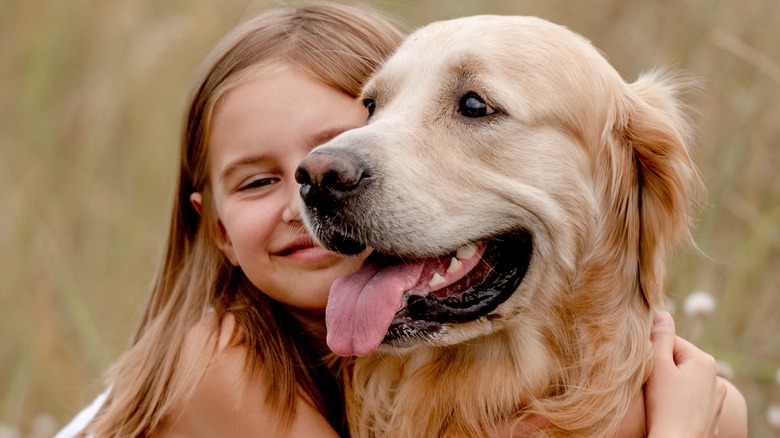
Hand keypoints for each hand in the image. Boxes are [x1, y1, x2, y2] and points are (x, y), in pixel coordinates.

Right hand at [645, 311, 726, 436]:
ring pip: (684, 380)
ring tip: (659, 399)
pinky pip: (691, 398)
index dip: (651, 352)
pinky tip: (670, 410)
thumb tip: (663, 313)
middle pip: (678, 361)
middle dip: (662, 369)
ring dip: (671, 384)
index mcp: (703, 359)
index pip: (670, 342)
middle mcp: (715, 376)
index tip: (643, 368)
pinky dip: (680, 401)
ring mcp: (716, 396)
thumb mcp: (658, 366)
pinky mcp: (712, 413)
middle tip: (650, 385)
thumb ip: (660, 337)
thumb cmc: (665, 406)